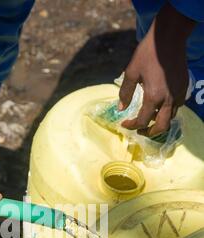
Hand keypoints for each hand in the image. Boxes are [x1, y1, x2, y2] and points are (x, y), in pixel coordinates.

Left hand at [119, 3, 194, 136]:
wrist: (169, 38)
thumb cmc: (148, 53)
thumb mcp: (131, 72)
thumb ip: (125, 93)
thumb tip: (121, 109)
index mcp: (153, 97)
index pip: (142, 121)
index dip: (131, 126)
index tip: (124, 123)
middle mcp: (168, 100)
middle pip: (161, 127)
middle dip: (149, 132)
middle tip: (140, 130)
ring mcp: (178, 94)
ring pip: (170, 117)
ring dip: (159, 122)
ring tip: (148, 118)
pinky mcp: (184, 88)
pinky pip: (176, 106)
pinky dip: (167, 111)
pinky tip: (159, 105)